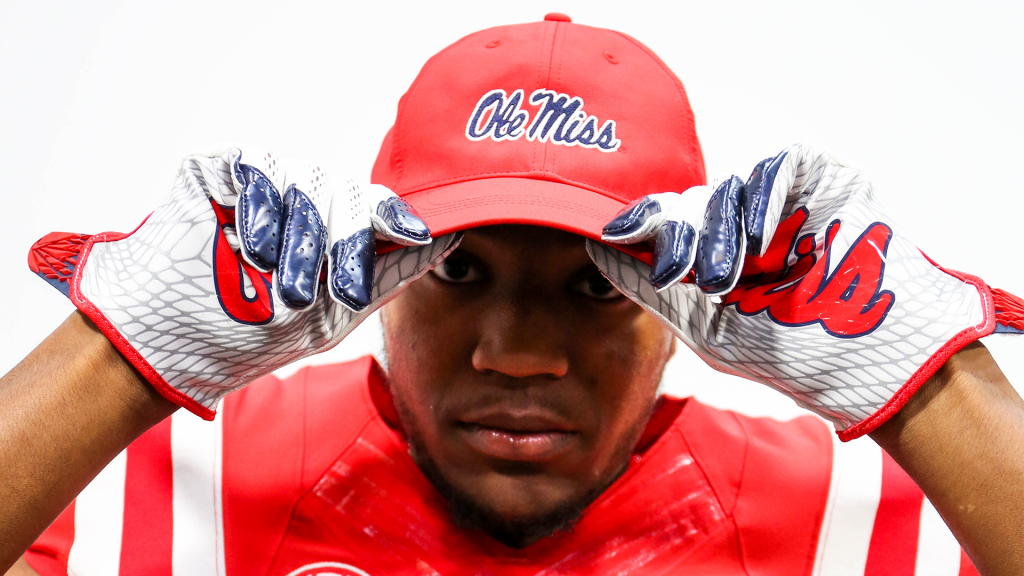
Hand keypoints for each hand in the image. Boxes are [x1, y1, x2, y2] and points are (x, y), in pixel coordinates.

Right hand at [27, 145, 459, 418]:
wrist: (172, 344)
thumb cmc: (252, 335)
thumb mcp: (334, 316)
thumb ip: (388, 275)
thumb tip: (448, 240)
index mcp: (333, 231)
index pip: (376, 207)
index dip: (396, 216)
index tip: (414, 233)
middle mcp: (302, 200)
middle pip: (350, 191)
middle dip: (349, 244)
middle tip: (340, 295)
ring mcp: (262, 183)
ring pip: (310, 179)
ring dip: (304, 239)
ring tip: (285, 288)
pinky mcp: (221, 168)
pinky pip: (259, 166)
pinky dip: (263, 207)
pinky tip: (252, 247)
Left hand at [590, 143, 1023, 438]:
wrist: (868, 364)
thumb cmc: (789, 354)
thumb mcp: (703, 326)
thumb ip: (650, 288)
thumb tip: (596, 251)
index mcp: (715, 255)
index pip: (669, 223)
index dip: (642, 223)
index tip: (616, 233)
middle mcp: (744, 224)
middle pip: (692, 203)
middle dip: (682, 237)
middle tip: (694, 277)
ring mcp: (784, 202)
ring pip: (730, 188)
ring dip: (723, 233)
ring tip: (728, 278)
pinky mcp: (824, 182)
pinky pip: (780, 167)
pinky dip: (764, 196)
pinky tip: (762, 239)